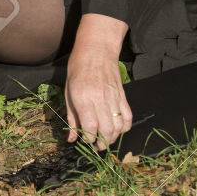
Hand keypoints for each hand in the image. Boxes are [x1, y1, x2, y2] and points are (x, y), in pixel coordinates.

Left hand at [64, 14, 132, 149]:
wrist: (97, 49)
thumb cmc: (77, 68)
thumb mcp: (68, 91)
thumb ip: (71, 117)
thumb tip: (71, 139)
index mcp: (83, 97)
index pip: (90, 127)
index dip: (88, 139)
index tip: (85, 140)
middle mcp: (100, 99)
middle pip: (106, 130)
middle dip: (101, 143)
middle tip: (96, 146)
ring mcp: (114, 97)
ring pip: (118, 126)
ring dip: (113, 138)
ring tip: (106, 140)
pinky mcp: (123, 95)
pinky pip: (128, 117)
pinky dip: (124, 127)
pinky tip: (117, 130)